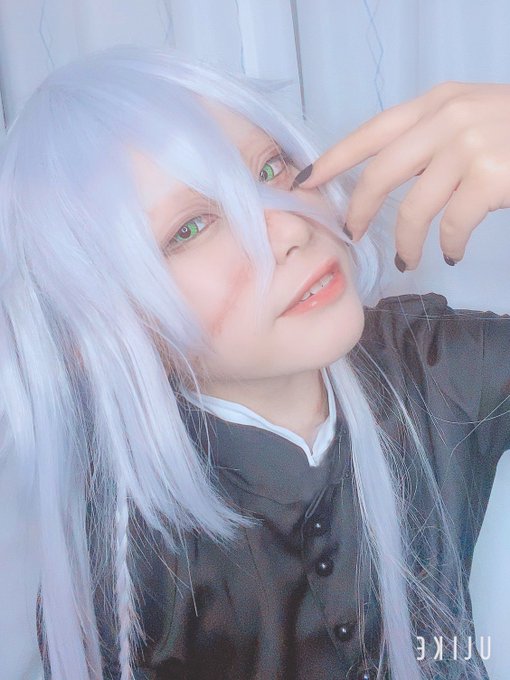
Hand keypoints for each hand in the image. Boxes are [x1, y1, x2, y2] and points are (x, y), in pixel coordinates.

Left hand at [292, 81, 509, 270]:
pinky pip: (451, 226)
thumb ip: (427, 142)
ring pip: (413, 209)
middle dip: (359, 211)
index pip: (370, 132)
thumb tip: (381, 181)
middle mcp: (447, 118)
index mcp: (435, 103)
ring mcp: (469, 146)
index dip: (332, 160)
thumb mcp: (469, 120)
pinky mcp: (490, 177)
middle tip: (352, 234)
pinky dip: (446, 246)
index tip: (304, 182)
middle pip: (380, 174)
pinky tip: (449, 253)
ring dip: (403, 242)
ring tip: (405, 258)